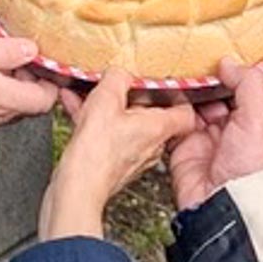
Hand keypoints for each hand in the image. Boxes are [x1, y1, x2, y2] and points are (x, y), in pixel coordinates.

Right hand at [0, 34, 58, 135]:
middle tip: (18, 53)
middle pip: (27, 104)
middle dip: (29, 79)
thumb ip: (6, 51)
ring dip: (7, 84)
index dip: (50, 80)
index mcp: (4, 99)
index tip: (43, 59)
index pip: (46, 100)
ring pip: (5, 106)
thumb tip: (30, 50)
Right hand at [38, 70, 196, 239]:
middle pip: (152, 114)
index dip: (175, 94)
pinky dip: (97, 122)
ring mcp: (135, 156)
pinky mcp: (116, 164)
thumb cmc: (97, 153)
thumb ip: (117, 78)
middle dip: (133, 97)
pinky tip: (77, 108)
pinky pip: (111, 135)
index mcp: (159, 128)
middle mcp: (152, 145)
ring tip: (91, 93)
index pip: (185, 110)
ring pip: (127, 124)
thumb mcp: (106, 99)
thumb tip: (120, 72)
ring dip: (110, 108)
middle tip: (120, 85)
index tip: (162, 82)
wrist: (77, 189)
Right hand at [167, 56, 262, 211]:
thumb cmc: (253, 171)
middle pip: (220, 91)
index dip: (238, 68)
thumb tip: (228, 62)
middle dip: (208, 76)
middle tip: (196, 54)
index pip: (249, 85)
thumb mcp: (261, 117)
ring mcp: (210, 136)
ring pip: (195, 101)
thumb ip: (248, 83)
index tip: (224, 46)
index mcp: (262, 120)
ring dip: (187, 88)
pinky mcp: (185, 145)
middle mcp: (236, 127)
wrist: (223, 206)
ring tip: (178, 68)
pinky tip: (166, 90)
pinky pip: (174, 118)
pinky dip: (168, 106)